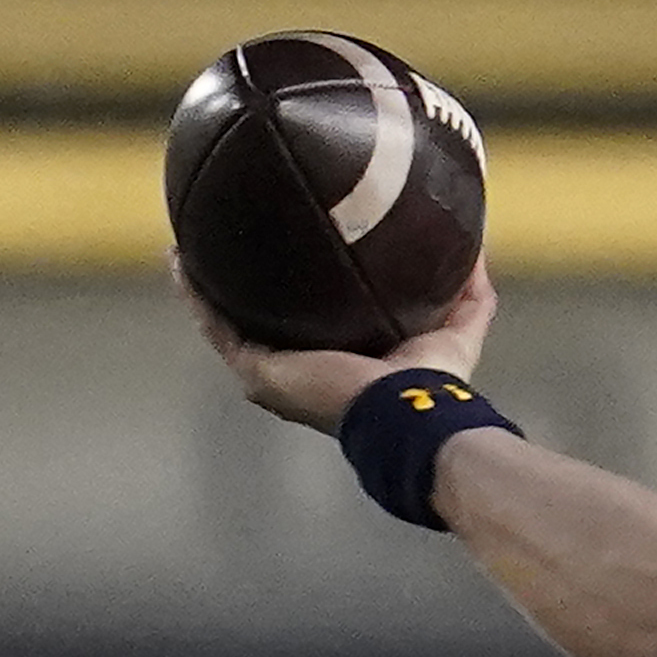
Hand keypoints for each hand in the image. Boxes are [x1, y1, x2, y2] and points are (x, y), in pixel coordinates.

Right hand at [177, 250, 497, 433]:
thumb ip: (469, 295)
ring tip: (184, 246)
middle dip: (242, 287)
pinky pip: (216, 327)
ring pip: (226, 323)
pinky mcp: (259, 372)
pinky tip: (179, 261)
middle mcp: (299, 373)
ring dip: (205, 285)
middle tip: (226, 243)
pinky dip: (196, 295)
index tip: (286, 257)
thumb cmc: (436, 386)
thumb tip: (477, 250)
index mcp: (338, 365)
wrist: (411, 413)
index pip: (307, 326)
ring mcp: (273, 375)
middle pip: (258, 323)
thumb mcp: (457, 330)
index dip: (295, 295)